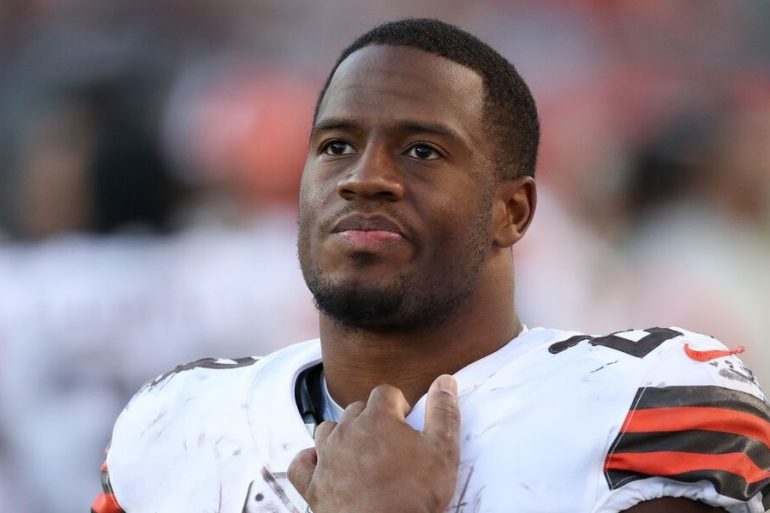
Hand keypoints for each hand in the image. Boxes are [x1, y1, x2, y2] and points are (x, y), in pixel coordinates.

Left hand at [288, 374, 460, 512]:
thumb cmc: (414, 496)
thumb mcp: (442, 452)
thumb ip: (443, 412)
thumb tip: (445, 381)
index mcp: (377, 419)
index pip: (385, 392)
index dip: (398, 405)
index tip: (407, 422)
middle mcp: (346, 432)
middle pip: (357, 409)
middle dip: (373, 418)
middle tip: (390, 442)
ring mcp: (326, 458)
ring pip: (328, 430)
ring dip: (343, 435)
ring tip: (361, 452)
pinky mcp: (313, 486)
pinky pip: (301, 465)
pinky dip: (309, 461)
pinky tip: (321, 465)